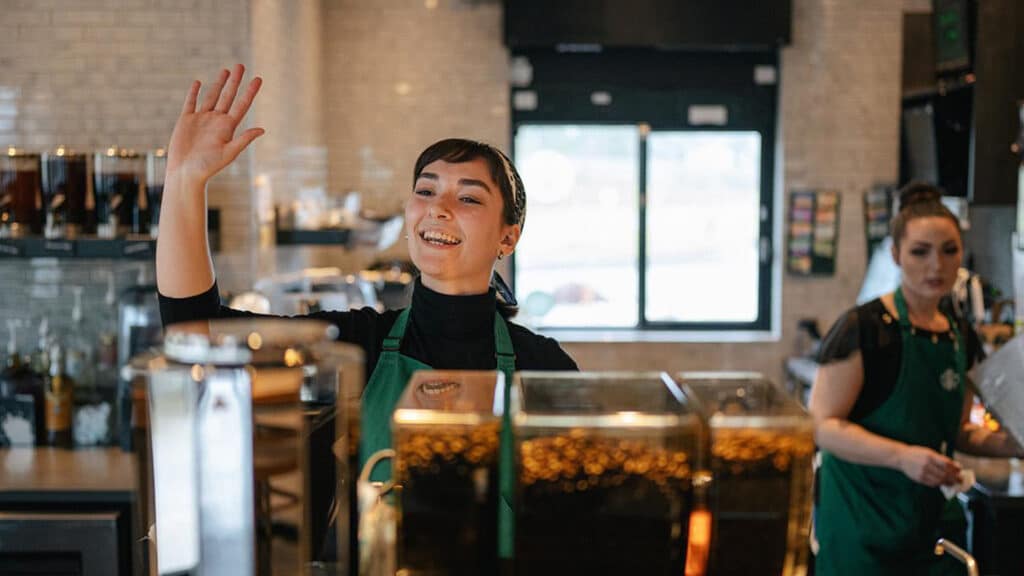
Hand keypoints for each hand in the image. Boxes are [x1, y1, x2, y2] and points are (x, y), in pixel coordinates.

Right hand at [166, 64, 263, 184]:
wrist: (186, 173)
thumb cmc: (208, 167)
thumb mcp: (228, 153)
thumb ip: (243, 140)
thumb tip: (262, 129)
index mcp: (228, 127)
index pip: (242, 105)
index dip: (250, 92)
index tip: (258, 79)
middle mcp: (216, 121)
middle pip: (228, 96)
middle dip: (235, 81)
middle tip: (241, 65)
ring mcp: (201, 119)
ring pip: (212, 96)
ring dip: (219, 83)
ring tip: (226, 70)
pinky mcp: (186, 120)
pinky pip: (191, 103)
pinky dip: (194, 92)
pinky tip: (198, 82)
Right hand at [898, 445, 960, 486]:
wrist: (901, 457)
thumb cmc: (916, 453)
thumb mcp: (928, 451)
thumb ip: (940, 458)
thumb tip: (954, 466)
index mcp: (929, 456)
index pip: (946, 464)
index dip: (954, 468)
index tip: (959, 471)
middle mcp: (926, 464)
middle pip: (944, 473)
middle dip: (954, 477)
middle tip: (960, 480)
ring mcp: (922, 472)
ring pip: (939, 480)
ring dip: (948, 482)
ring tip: (952, 482)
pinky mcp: (919, 478)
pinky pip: (932, 483)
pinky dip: (939, 484)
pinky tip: (942, 483)